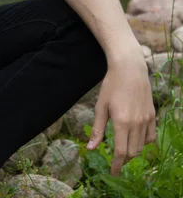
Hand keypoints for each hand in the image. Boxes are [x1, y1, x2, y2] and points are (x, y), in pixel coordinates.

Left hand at [87, 54, 155, 175]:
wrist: (129, 70)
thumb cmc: (111, 86)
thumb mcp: (100, 106)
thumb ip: (97, 129)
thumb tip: (91, 148)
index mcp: (121, 123)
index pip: (120, 152)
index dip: (116, 165)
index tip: (112, 172)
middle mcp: (136, 124)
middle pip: (131, 152)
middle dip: (123, 160)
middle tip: (115, 162)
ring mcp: (146, 121)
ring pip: (141, 146)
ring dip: (132, 152)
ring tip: (123, 151)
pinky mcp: (152, 116)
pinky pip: (150, 137)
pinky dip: (143, 143)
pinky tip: (135, 141)